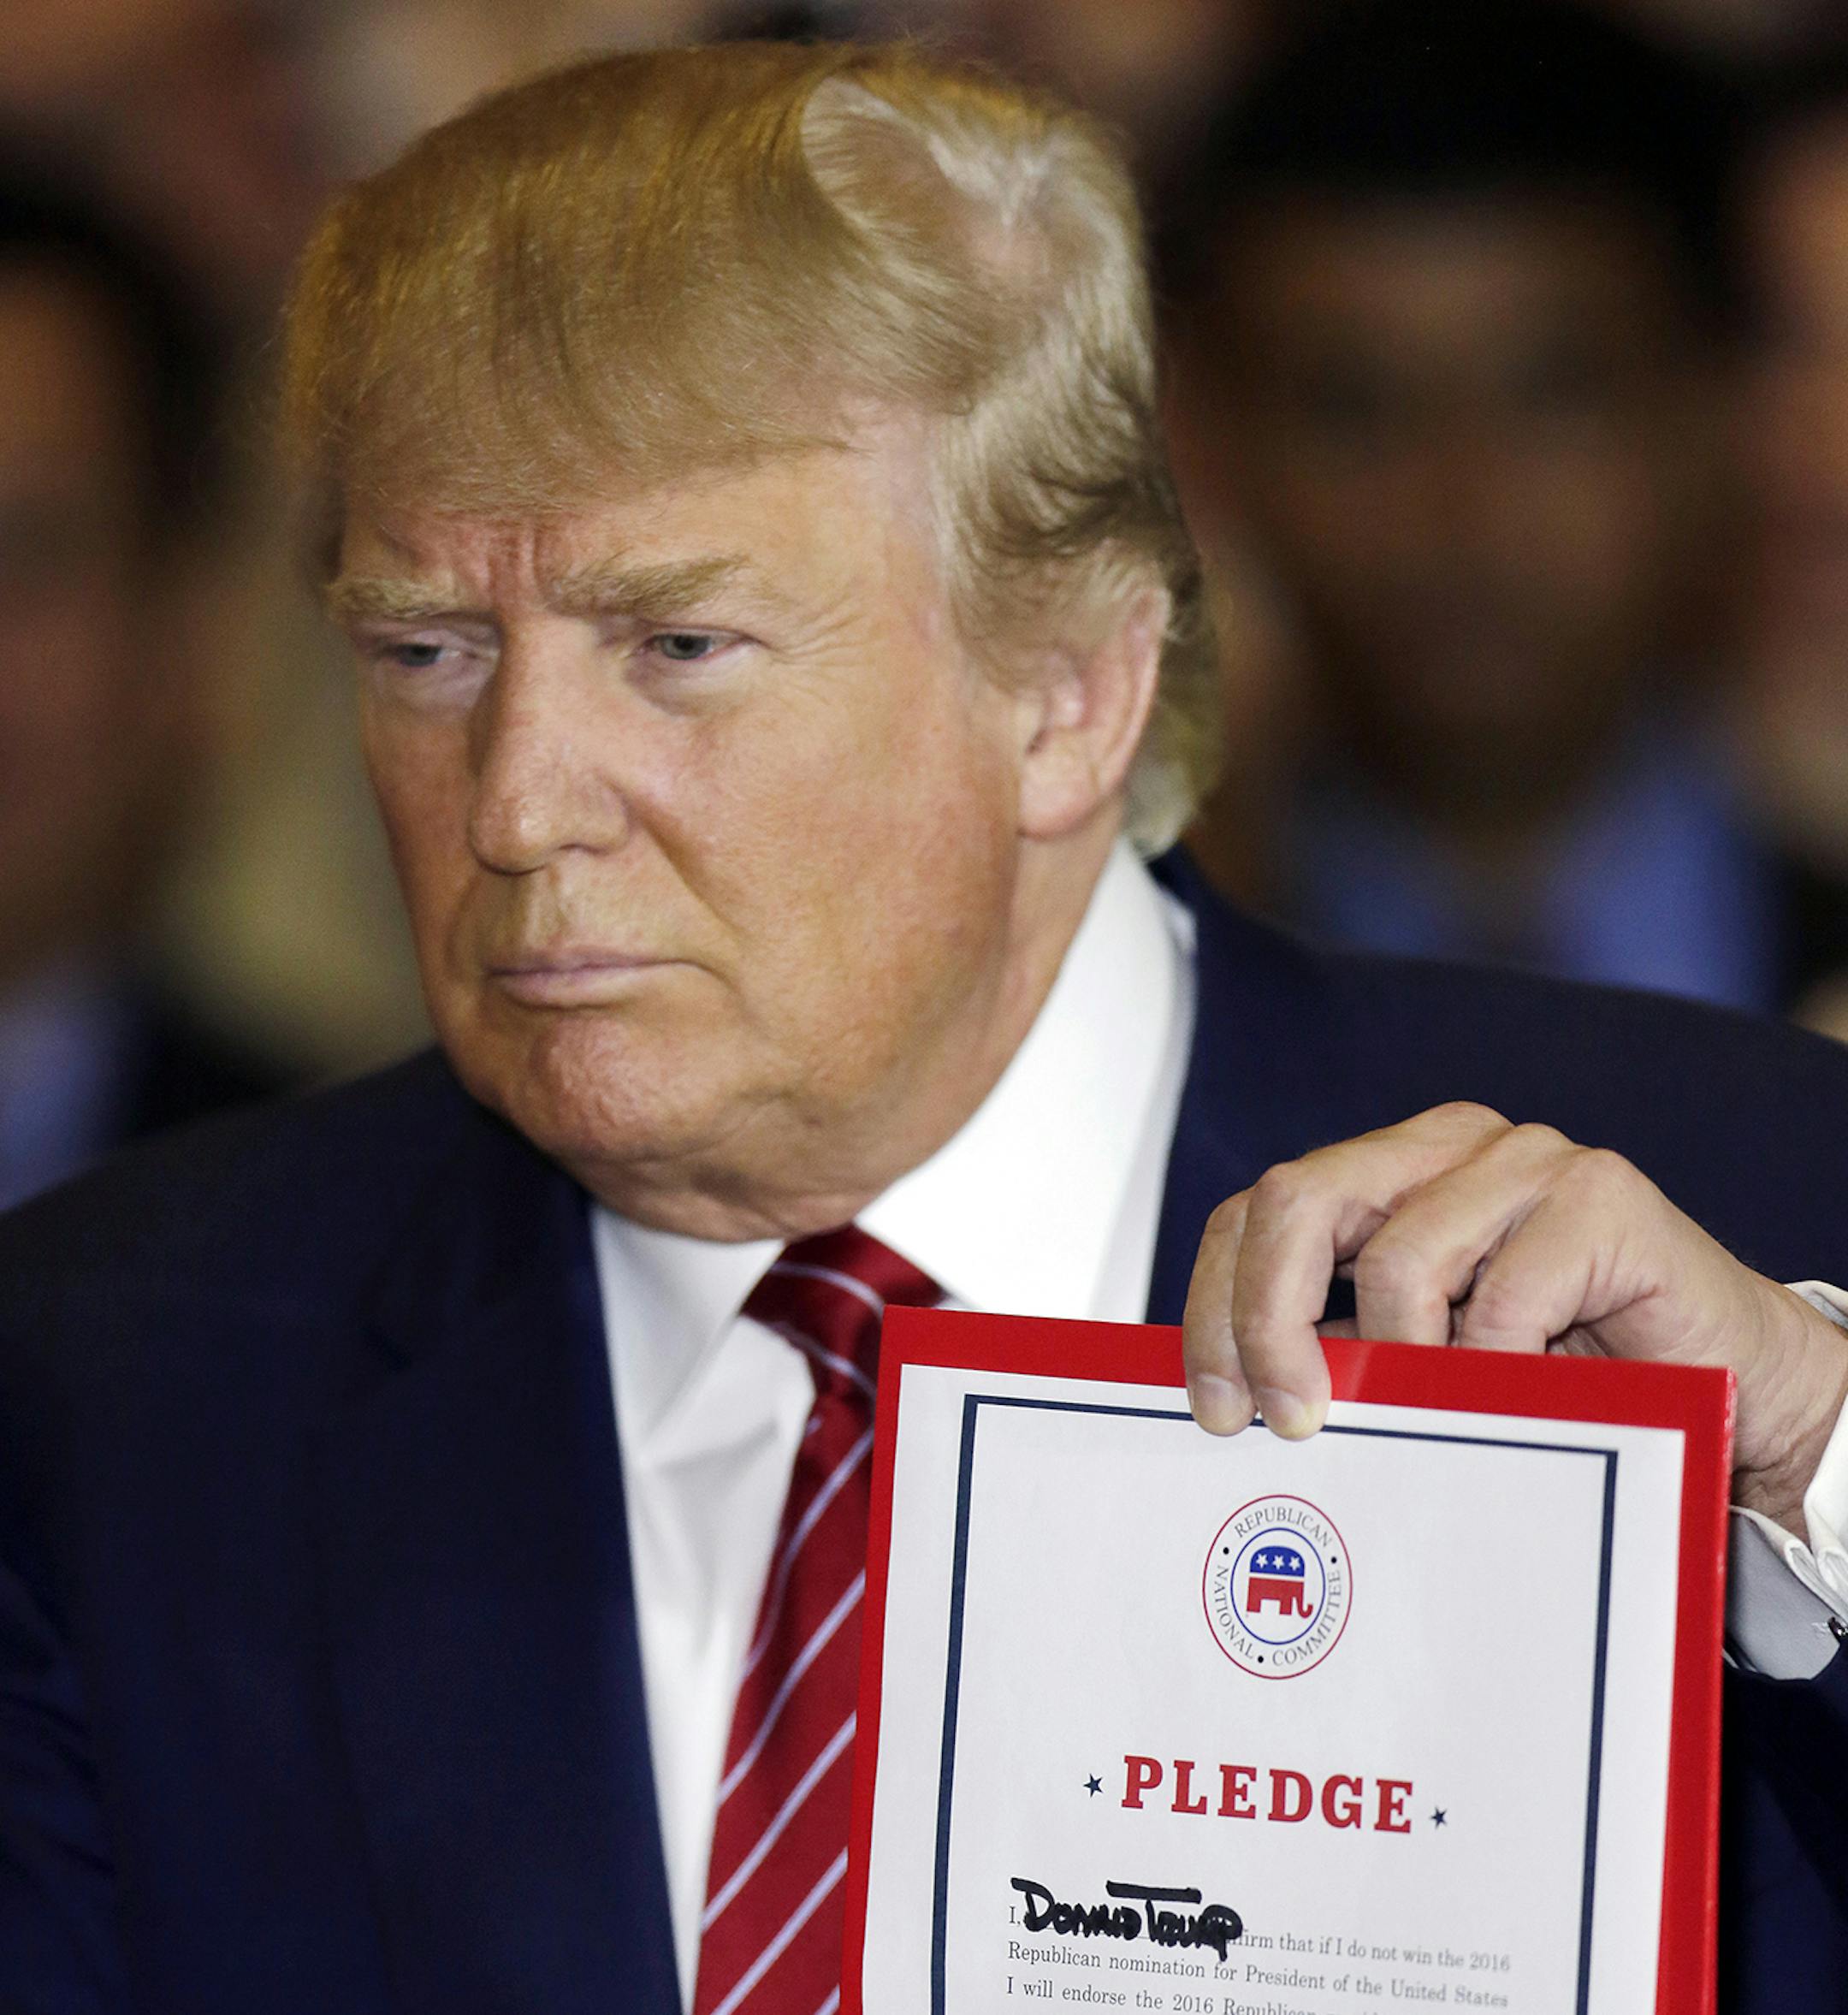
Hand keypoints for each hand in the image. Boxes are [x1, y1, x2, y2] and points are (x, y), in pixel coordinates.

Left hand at [1182, 1102, 1847, 1532]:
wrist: (1726, 1385)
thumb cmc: (1561, 1374)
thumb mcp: (1417, 1359)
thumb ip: (1335, 1350)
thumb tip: (1225, 1398)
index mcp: (1386, 1170)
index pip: (1257, 1212)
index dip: (1218, 1304)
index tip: (1218, 1407)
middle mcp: (1443, 1144)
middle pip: (1295, 1201)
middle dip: (1265, 1318)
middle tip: (1282, 1419)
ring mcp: (1523, 1158)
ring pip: (1396, 1255)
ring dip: (1400, 1364)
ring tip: (1432, 1418)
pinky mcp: (1600, 1195)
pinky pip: (1505, 1296)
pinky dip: (1495, 1369)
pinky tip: (1519, 1398)